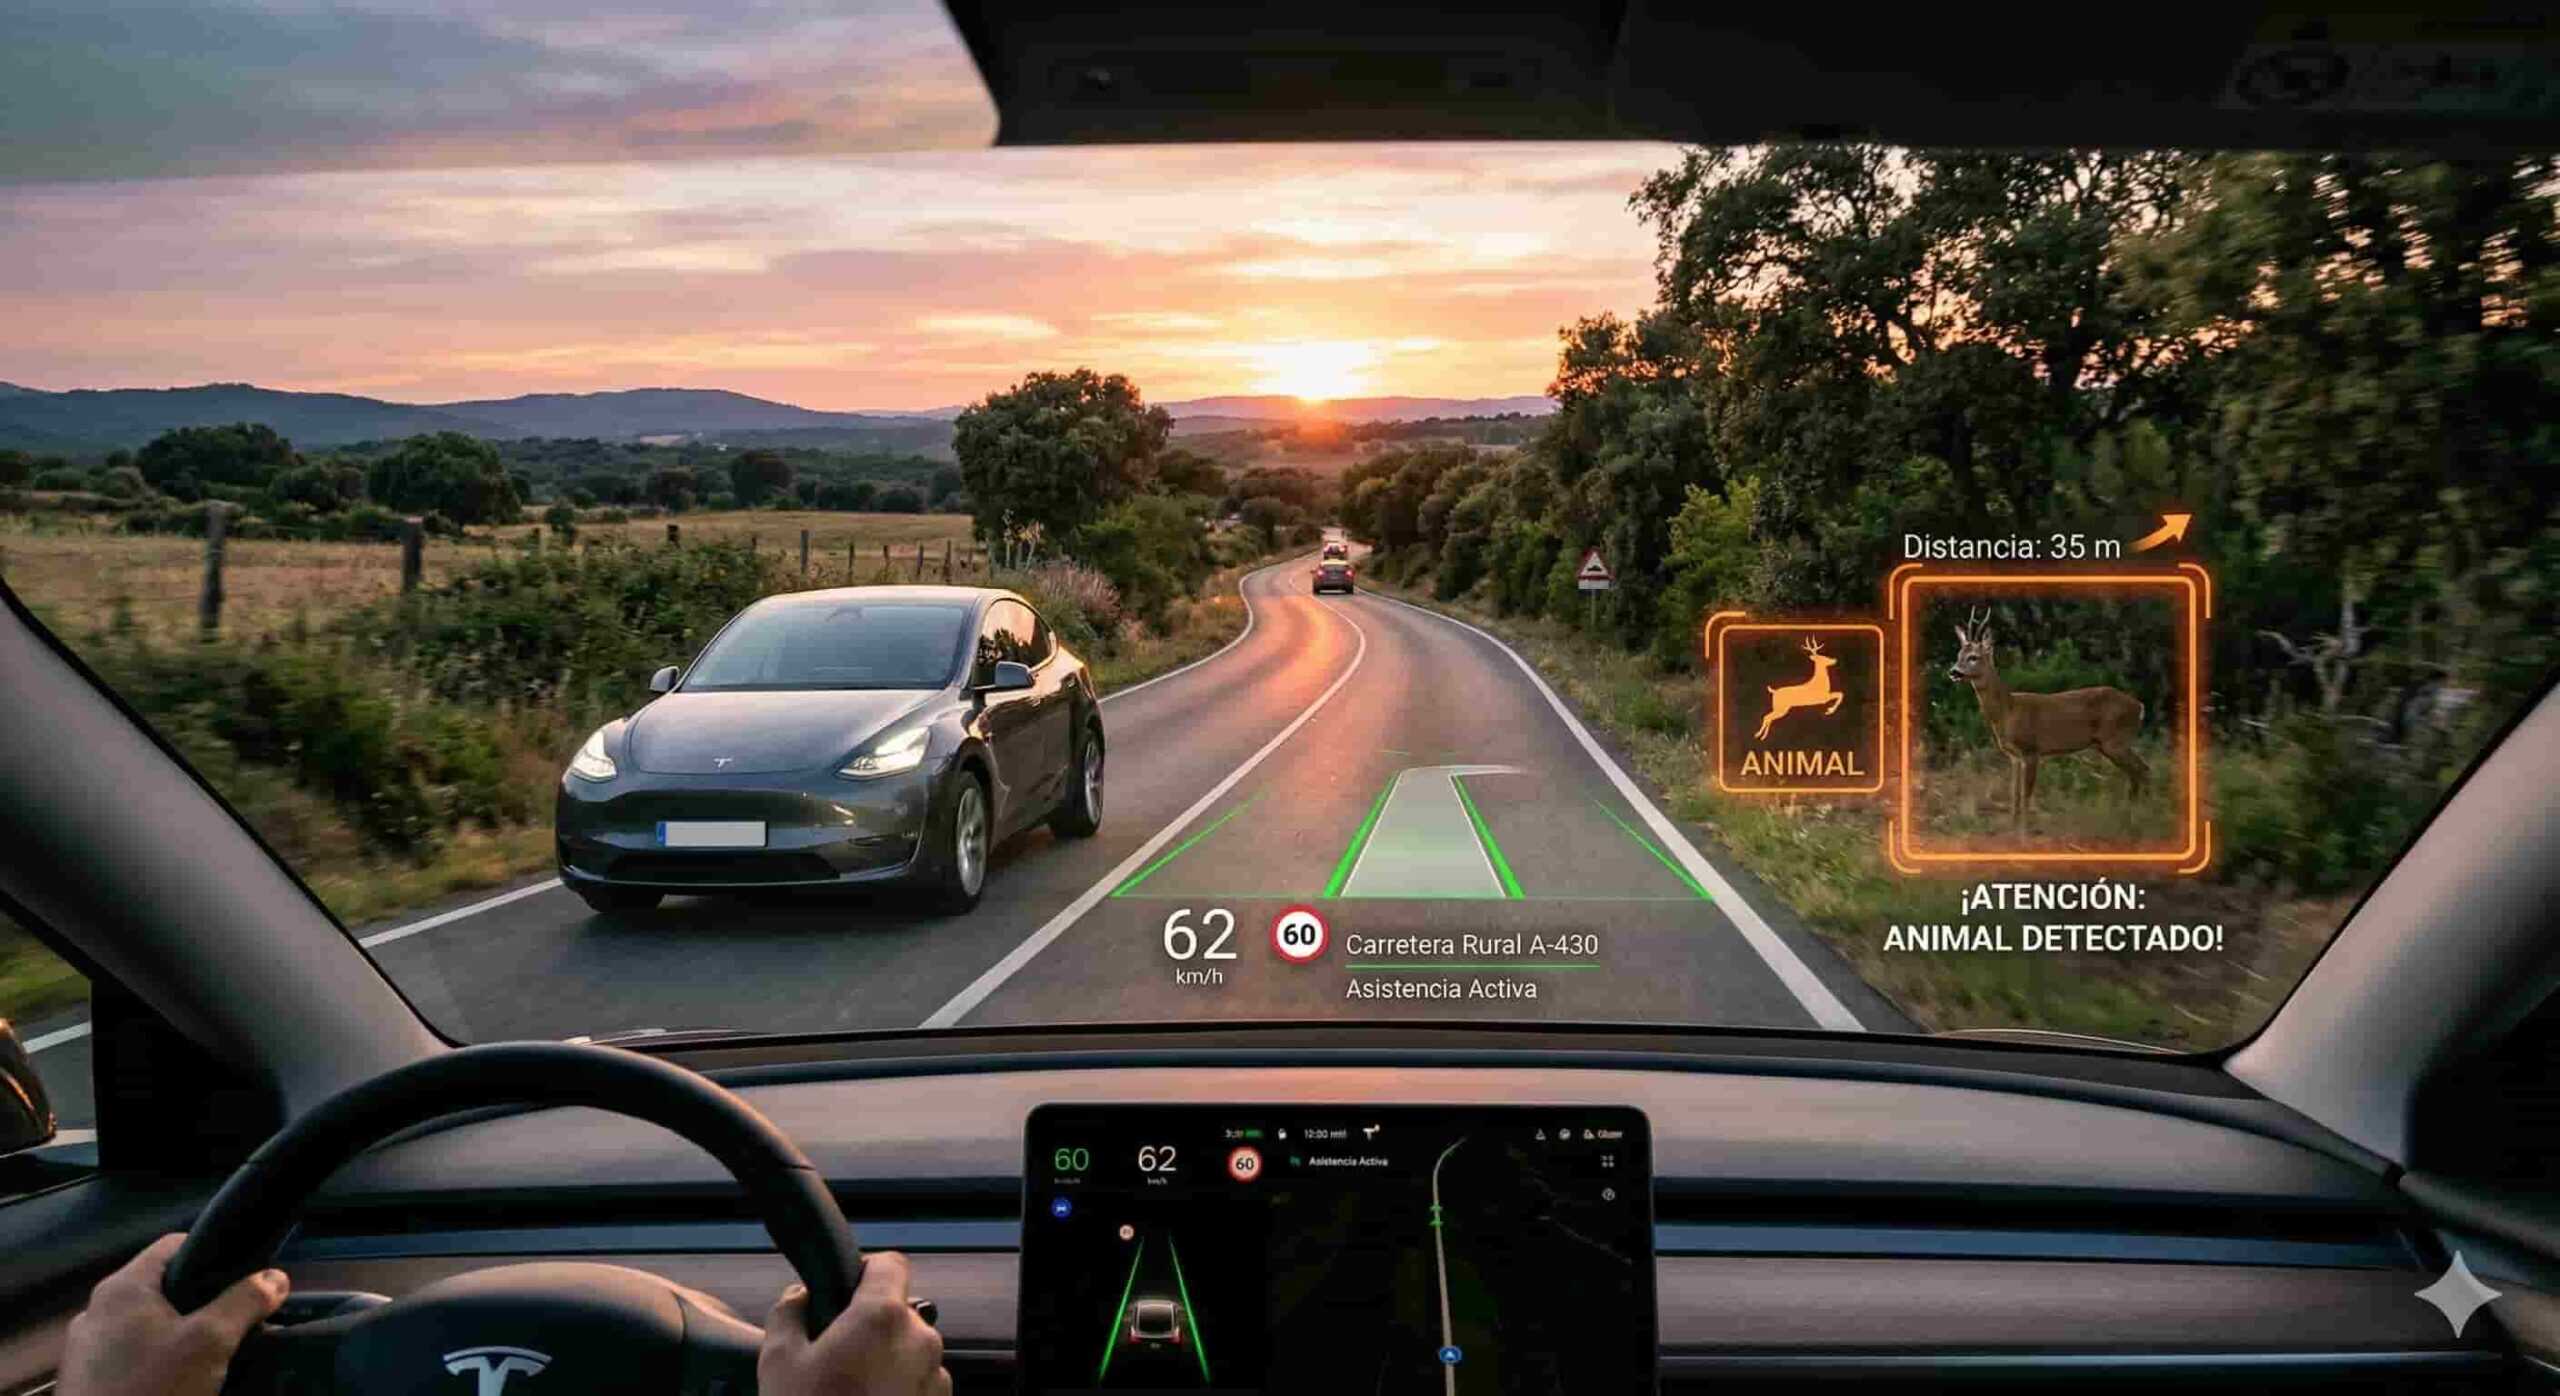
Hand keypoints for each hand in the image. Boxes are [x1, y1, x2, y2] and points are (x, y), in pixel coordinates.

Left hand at [58, 1233, 289, 1395]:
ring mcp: (86, 1348)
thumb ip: (244, 1303)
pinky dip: (159, 1359)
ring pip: (148, 1325)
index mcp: (121, 1288)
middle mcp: (96, 1310)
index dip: (215, 1253)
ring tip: (214, 1356)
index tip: (246, 1278)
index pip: (174, 1244)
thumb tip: (276, 1277)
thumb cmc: (153, 1387)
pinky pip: (132, 1354)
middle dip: (204, 1302)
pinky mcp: (86, 1380)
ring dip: (182, 1335)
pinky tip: (180, 1381)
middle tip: (237, 1322)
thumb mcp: (210, 1342)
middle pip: (163, 1288)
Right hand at [759, 1251, 948, 1395]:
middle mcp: (919, 1341)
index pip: (890, 1263)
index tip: (848, 1286)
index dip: (866, 1270)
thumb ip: (789, 1313)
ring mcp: (933, 1378)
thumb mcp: (778, 1361)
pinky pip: (916, 1384)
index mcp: (882, 1317)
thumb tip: (797, 1298)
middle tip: (832, 1354)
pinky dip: (895, 1390)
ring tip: (846, 1390)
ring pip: (908, 1351)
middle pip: (897, 1312)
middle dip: (868, 1327)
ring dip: (883, 1361)